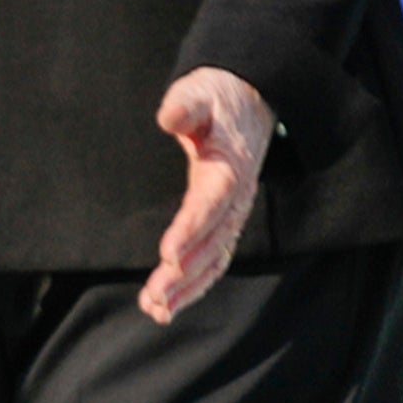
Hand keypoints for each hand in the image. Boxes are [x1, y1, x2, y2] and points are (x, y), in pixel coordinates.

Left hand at [138, 67, 271, 323]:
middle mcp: (236, 197)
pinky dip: (193, 286)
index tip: (168, 254)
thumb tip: (169, 117)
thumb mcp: (201, 91)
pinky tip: (166, 306)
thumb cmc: (217, 98)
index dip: (191, 230)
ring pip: (213, 259)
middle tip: (155, 298)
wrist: (247, 102)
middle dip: (184, 273)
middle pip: (212, 241)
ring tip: (156, 310)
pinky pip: (213, 260)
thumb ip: (186, 105)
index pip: (211, 202)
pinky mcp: (224, 222)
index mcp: (230, 166)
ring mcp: (233, 213)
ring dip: (186, 288)